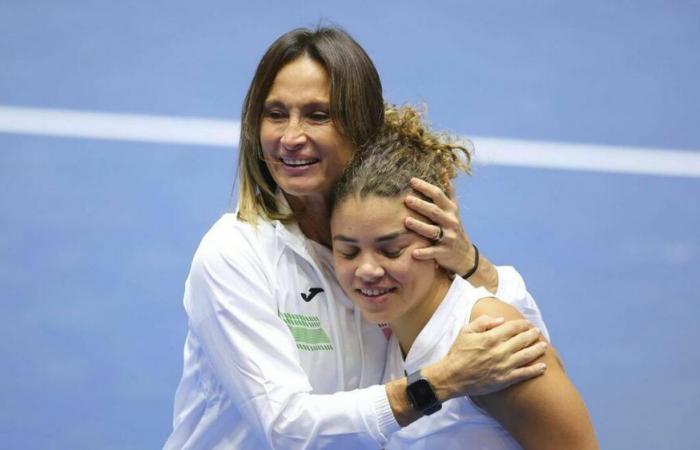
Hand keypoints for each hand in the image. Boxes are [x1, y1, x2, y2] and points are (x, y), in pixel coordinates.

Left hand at [404, 177, 476, 275]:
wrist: (464, 255)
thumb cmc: (453, 228)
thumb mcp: (454, 211)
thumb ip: (448, 193)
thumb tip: (444, 172)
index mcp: (451, 210)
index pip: (438, 195)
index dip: (426, 187)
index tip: (412, 181)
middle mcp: (451, 222)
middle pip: (435, 211)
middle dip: (421, 205)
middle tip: (406, 199)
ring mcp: (448, 238)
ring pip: (433, 231)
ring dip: (420, 226)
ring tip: (406, 221)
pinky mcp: (444, 252)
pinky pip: (433, 252)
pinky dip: (424, 253)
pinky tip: (413, 253)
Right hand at [426, 315, 546, 399]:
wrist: (452, 377)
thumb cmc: (458, 353)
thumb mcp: (465, 331)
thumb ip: (483, 322)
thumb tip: (500, 320)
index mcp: (491, 338)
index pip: (512, 328)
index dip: (522, 324)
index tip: (526, 323)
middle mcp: (501, 351)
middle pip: (522, 340)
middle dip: (532, 334)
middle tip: (537, 332)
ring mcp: (504, 366)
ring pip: (526, 356)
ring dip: (537, 350)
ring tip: (544, 345)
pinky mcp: (505, 379)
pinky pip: (524, 374)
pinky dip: (535, 370)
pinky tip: (543, 367)